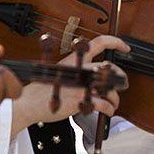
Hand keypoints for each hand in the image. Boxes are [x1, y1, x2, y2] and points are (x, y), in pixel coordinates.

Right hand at [12, 35, 128, 130]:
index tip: (125, 47)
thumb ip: (75, 72)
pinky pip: (104, 104)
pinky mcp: (81, 100)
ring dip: (115, 98)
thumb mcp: (58, 72)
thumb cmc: (42, 90)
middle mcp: (80, 70)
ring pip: (110, 88)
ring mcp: (81, 85)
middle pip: (110, 69)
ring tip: (113, 103)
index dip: (115, 42)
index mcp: (74, 60)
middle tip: (122, 84)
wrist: (28, 102)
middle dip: (120, 78)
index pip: (98, 43)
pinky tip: (107, 111)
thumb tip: (91, 76)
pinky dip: (109, 109)